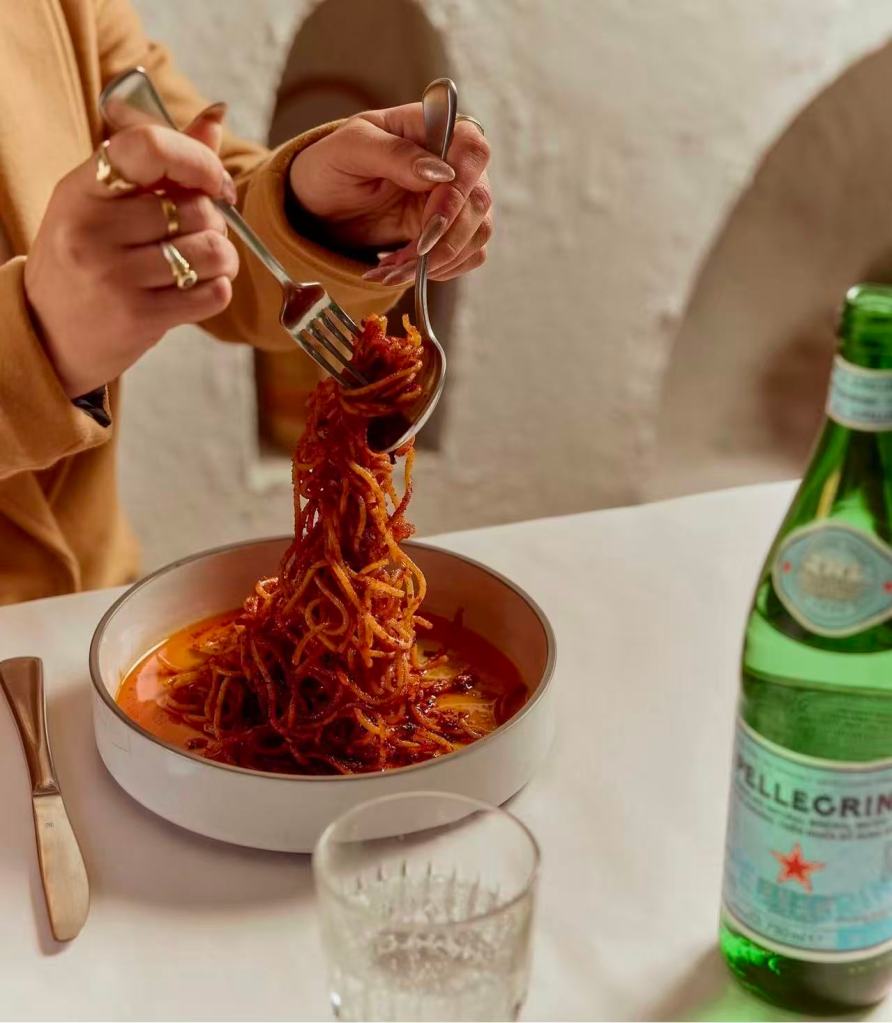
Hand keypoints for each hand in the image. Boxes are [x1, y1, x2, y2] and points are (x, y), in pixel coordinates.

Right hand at [24, 109, 238, 397]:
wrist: (50, 333)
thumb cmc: (86, 258)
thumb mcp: (104, 201)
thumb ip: (161, 161)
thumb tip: (216, 114)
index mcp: (82, 187)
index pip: (150, 148)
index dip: (199, 160)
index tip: (215, 182)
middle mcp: (93, 229)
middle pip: (196, 209)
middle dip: (213, 221)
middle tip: (195, 234)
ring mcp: (114, 276)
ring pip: (211, 251)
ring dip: (223, 258)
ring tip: (202, 262)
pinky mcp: (138, 317)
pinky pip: (212, 294)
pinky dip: (218, 290)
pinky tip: (197, 289)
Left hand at [288, 103, 491, 285]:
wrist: (320, 204)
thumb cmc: (331, 165)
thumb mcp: (351, 150)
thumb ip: (395, 154)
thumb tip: (441, 171)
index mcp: (432, 128)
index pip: (473, 151)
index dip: (460, 190)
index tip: (430, 223)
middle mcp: (453, 163)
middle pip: (479, 202)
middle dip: (443, 240)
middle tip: (400, 263)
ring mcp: (455, 200)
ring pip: (476, 235)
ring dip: (437, 262)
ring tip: (390, 271)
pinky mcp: (449, 232)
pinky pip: (464, 257)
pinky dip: (436, 271)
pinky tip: (400, 270)